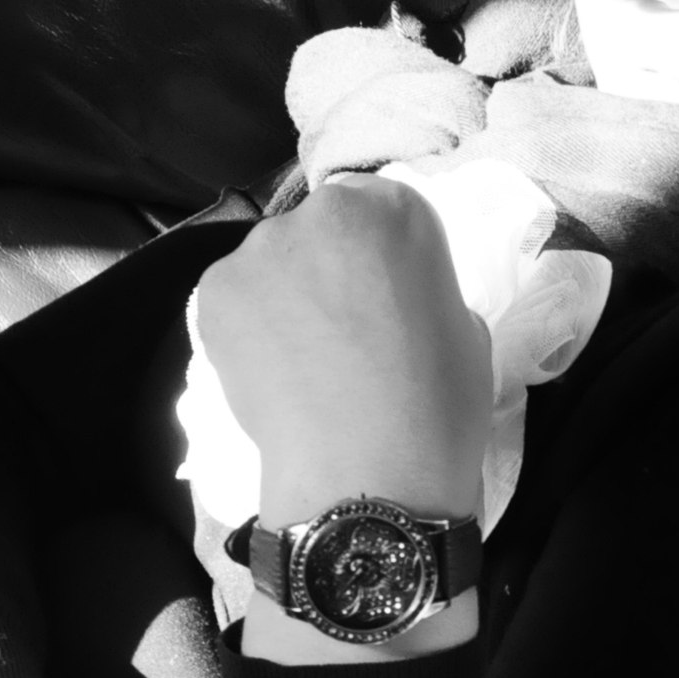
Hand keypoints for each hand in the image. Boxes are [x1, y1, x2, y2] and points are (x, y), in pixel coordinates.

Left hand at [193, 173, 491, 528]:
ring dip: (283, 297)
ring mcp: (262, 249)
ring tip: (300, 361)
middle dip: (325, 268)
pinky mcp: (216, 292)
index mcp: (394, 208)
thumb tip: (387, 301)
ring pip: (271, 263)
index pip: (375, 206)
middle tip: (340, 331)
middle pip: (318, 228)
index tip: (380, 294)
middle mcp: (322, 212)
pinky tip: (270, 372)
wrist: (368, 471)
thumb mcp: (463, 325)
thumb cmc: (438, 402)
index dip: (375, 253)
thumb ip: (418, 288)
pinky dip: (247, 328)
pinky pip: (235, 299)